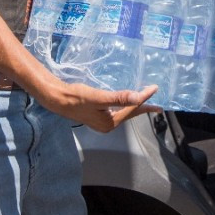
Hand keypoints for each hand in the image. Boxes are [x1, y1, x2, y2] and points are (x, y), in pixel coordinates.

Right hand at [44, 84, 159, 132]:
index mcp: (110, 123)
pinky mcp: (97, 116)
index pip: (132, 108)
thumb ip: (119, 98)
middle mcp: (107, 125)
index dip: (144, 98)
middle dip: (143, 107)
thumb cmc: (77, 97)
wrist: (58, 99)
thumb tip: (138, 97)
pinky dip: (124, 105)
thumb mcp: (99, 97)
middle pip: (130, 114)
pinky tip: (125, 102)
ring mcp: (102, 122)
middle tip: (157, 104)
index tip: (154, 88)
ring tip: (144, 101)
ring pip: (123, 113)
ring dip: (134, 106)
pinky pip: (116, 111)